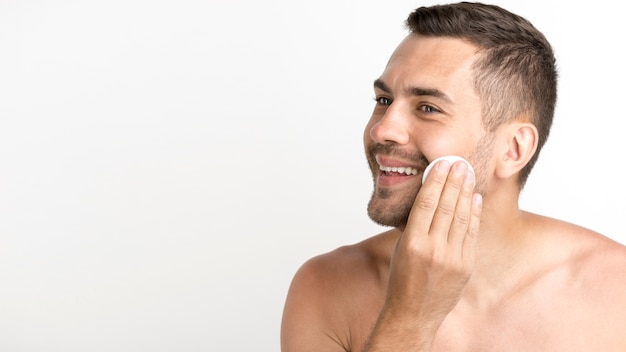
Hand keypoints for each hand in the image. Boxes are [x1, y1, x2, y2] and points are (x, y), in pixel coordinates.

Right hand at [371, 159, 481, 348]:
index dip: (436, 181)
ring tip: (468, 174)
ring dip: (466, 193)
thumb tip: (430, 197)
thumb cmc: (402, 280)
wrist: (414, 314)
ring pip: (461, 217)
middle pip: (446, 206)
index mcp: (413, 243)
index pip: (426, 203)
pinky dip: (474, 214)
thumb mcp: (401, 249)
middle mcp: (434, 249)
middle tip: (459, 162)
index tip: (441, 164)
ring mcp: (452, 259)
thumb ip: (416, 225)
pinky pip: (471, 234)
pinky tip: (475, 198)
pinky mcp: (466, 266)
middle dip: (454, 181)